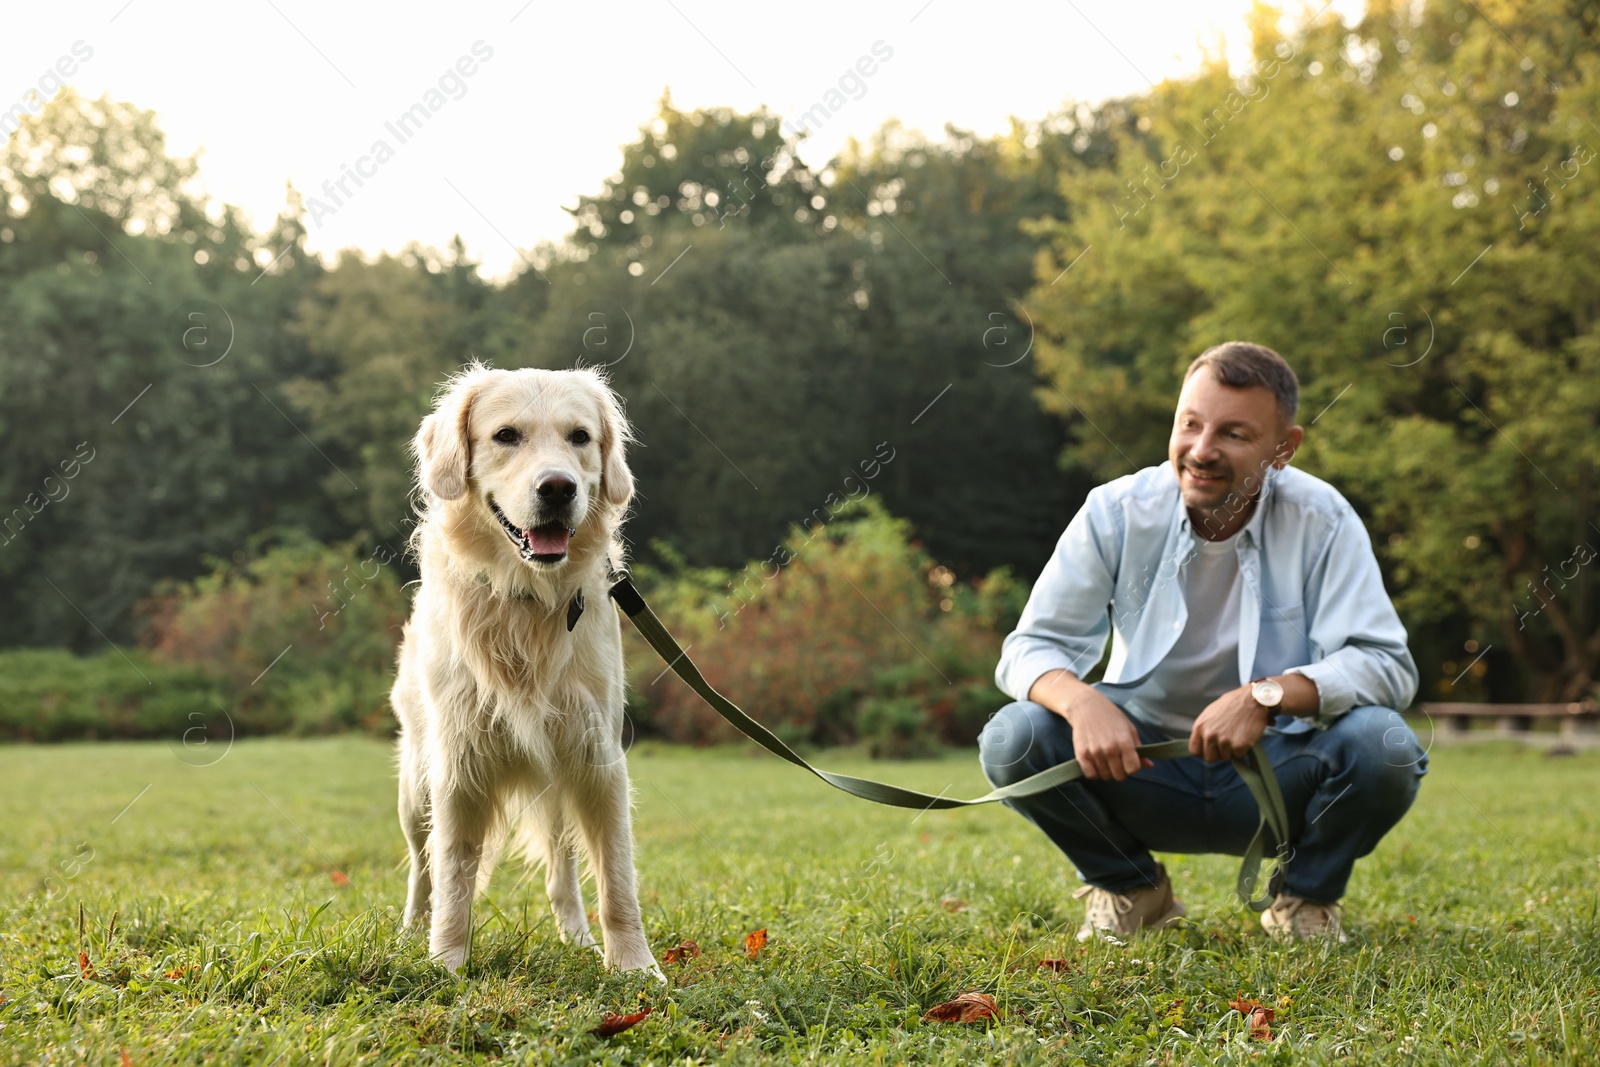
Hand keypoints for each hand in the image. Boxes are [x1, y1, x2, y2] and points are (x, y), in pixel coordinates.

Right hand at [1029, 669, 1152, 781]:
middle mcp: (1109, 748)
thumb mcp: (1129, 729)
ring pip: (1105, 776)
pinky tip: (1096, 763)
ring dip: (1107, 771)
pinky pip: (1090, 775)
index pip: (1133, 769)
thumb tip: (1149, 766)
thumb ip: (1139, 749)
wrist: (1086, 706)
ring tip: (1105, 759)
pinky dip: (1094, 772)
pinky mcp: (1081, 754)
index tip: (1129, 761)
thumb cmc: (1111, 717)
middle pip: (1119, 776)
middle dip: (1120, 771)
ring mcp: (1094, 752)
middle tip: (1117, 761)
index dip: (1133, 767)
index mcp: (1124, 742)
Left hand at [1189, 684, 1269, 761]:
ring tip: (1237, 734)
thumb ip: (1204, 729)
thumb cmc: (1232, 704)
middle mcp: (1209, 735)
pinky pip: (1239, 756)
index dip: (1204, 752)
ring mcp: (1224, 741)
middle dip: (1218, 754)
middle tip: (1227, 743)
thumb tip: (1202, 744)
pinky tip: (1245, 736)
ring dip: (1232, 750)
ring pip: (1226, 757)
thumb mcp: (1210, 714)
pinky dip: (1244, 749)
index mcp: (1200, 727)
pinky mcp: (1239, 745)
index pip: (1194, 751)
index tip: (1211, 749)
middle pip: (1209, 758)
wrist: (1252, 699)